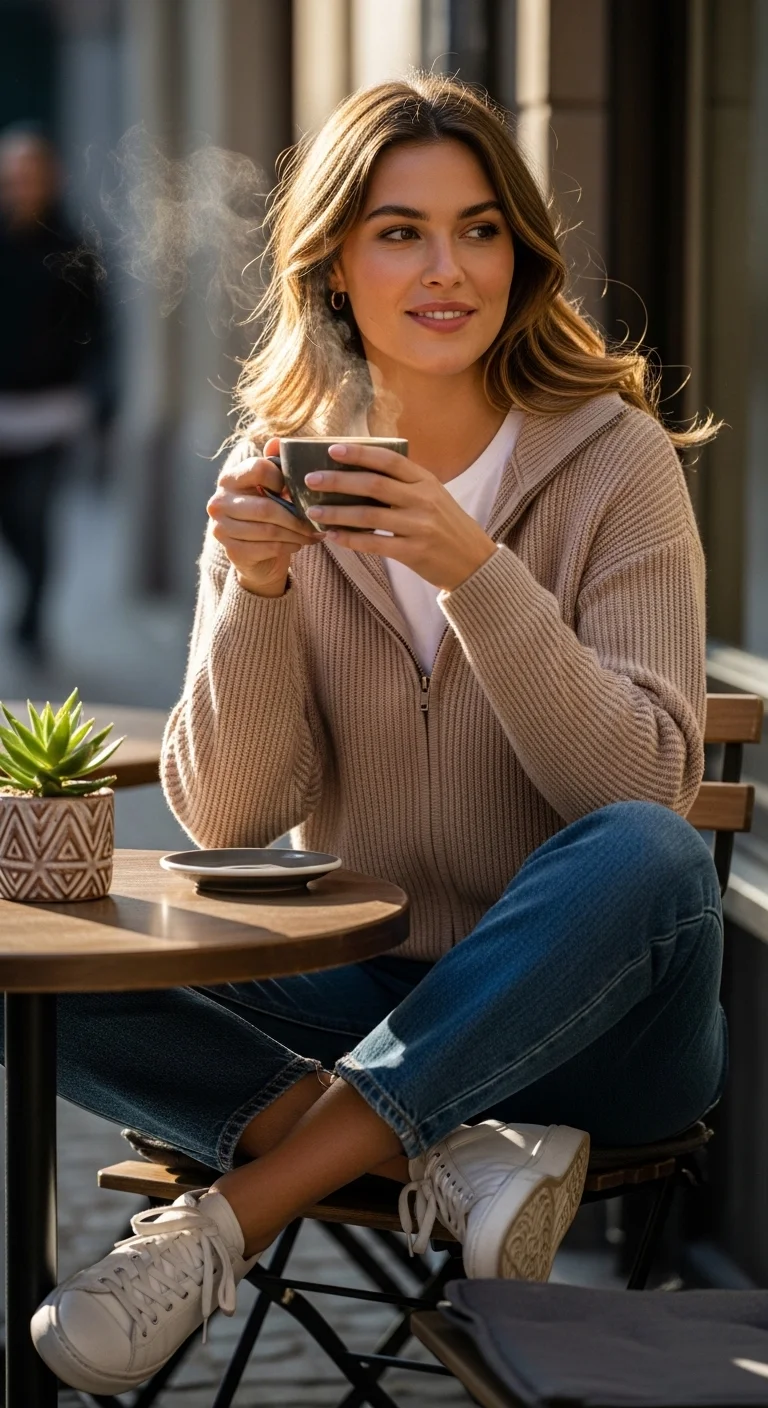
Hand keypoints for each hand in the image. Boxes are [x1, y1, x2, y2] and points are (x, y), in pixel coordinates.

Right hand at [207, 437, 317, 596]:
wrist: (253, 552)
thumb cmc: (265, 511)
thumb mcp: (270, 486)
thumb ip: (274, 463)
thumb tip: (277, 441)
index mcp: (229, 479)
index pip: (258, 469)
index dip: (282, 479)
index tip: (296, 490)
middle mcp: (219, 501)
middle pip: (267, 507)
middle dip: (297, 517)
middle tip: (318, 521)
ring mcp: (221, 528)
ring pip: (270, 531)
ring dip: (297, 534)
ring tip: (313, 534)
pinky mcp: (232, 551)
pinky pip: (268, 548)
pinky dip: (288, 547)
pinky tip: (298, 544)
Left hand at [303, 444, 496, 591]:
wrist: (474, 562)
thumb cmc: (447, 526)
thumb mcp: (434, 496)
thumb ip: (405, 484)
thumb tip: (361, 472)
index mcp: (427, 481)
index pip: (389, 460)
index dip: (359, 453)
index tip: (332, 450)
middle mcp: (423, 500)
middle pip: (373, 485)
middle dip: (338, 480)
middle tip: (311, 479)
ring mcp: (419, 527)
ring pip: (369, 516)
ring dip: (337, 512)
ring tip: (314, 511)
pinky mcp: (413, 552)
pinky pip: (374, 544)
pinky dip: (350, 540)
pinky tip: (333, 536)